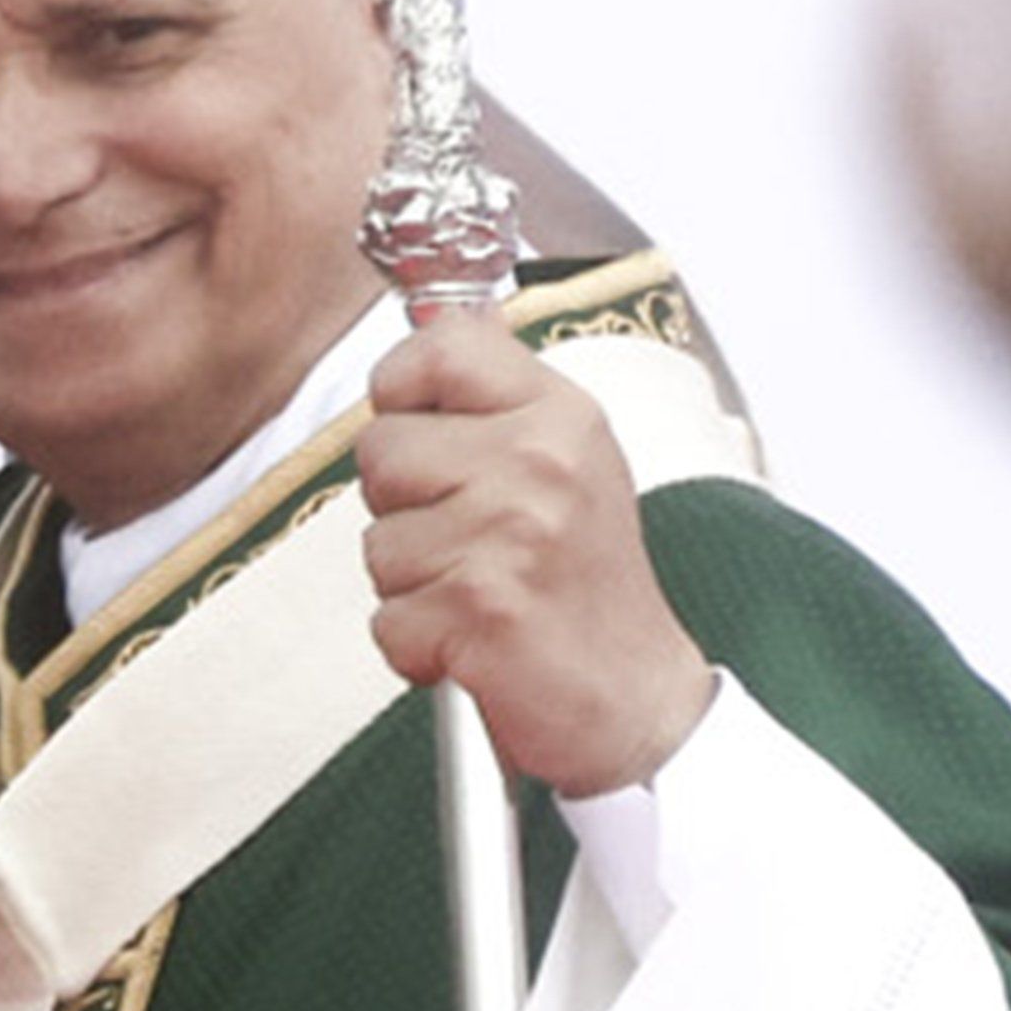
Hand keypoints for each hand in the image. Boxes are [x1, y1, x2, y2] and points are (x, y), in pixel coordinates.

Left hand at [355, 313, 717, 796]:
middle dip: (402, 509)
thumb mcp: (565, 462)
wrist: (637, 700)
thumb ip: (494, 397)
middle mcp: (541, 463)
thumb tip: (429, 311)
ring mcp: (513, 533)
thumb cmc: (584, 586)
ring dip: (411, 586)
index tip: (424, 431)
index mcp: (562, 416)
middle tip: (473, 545)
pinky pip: (384, 619)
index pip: (442, 347)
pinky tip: (475, 645)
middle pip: (380, 449)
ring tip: (482, 596)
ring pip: (374, 542)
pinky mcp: (482, 608)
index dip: (402, 388)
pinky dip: (416, 648)